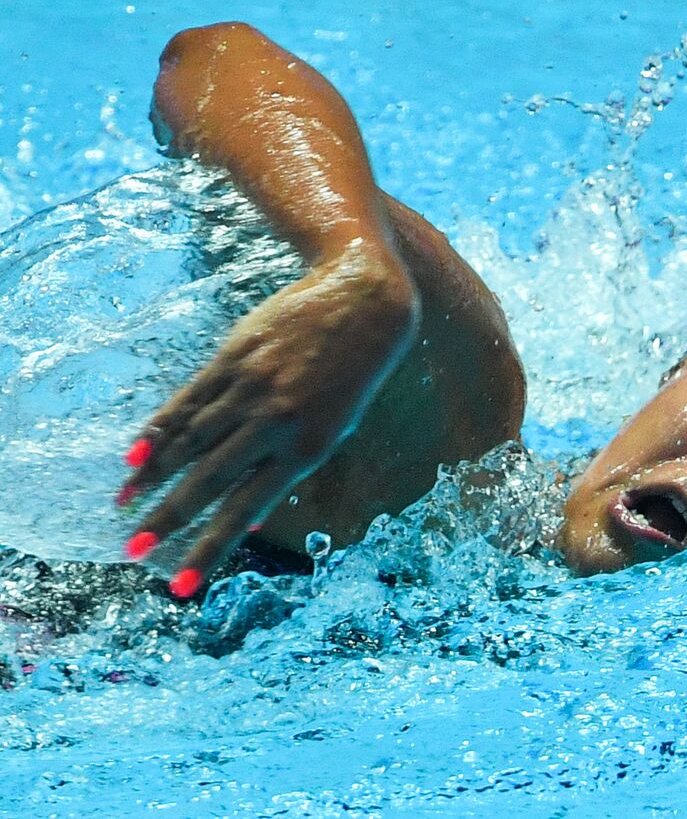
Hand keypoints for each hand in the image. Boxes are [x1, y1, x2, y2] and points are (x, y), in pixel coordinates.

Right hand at [119, 256, 418, 595]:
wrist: (362, 301)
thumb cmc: (353, 374)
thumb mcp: (335, 425)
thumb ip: (290, 466)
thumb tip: (252, 517)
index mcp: (307, 448)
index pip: (246, 511)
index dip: (208, 550)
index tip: (179, 585)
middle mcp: (275, 421)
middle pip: (208, 480)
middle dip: (167, 519)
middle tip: (132, 549)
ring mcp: (250, 387)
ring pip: (190, 441)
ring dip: (153, 476)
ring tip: (125, 503)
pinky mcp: (233, 357)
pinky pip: (188, 401)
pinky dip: (160, 430)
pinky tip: (137, 455)